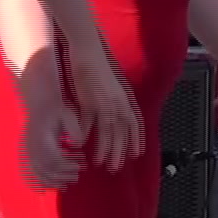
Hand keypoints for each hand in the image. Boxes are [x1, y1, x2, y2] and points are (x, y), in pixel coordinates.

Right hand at [19, 86, 84, 189]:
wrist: (40, 105)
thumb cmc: (57, 110)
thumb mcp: (69, 116)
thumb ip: (75, 130)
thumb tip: (78, 146)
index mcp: (42, 139)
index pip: (54, 159)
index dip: (66, 167)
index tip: (79, 168)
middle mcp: (33, 147)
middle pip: (46, 169)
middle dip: (62, 176)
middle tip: (76, 177)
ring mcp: (29, 151)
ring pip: (38, 173)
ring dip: (52, 181)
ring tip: (66, 184)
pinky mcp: (28, 154)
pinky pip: (32, 171)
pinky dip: (41, 180)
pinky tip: (50, 186)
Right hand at [66, 44, 144, 171]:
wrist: (88, 50)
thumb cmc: (99, 66)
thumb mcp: (114, 84)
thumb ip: (118, 100)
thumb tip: (119, 112)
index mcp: (125, 98)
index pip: (135, 123)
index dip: (136, 139)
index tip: (136, 154)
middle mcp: (117, 102)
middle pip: (122, 131)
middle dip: (120, 151)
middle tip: (116, 167)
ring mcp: (103, 102)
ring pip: (106, 131)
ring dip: (104, 148)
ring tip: (100, 163)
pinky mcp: (87, 100)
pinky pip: (86, 122)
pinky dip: (84, 135)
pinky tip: (81, 146)